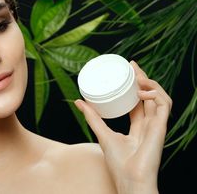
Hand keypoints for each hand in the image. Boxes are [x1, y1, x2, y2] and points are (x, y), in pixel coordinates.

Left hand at [75, 61, 171, 193]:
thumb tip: (79, 102)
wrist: (129, 179)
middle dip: (143, 78)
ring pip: (160, 97)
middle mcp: (150, 124)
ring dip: (150, 83)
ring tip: (137, 75)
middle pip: (150, 96)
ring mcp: (157, 125)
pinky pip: (165, 105)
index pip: (140, 101)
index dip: (136, 85)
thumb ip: (92, 118)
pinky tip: (143, 91)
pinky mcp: (161, 128)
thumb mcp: (102, 133)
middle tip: (132, 65)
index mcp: (139, 127)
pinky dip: (156, 94)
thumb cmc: (118, 163)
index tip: (128, 70)